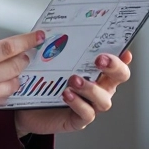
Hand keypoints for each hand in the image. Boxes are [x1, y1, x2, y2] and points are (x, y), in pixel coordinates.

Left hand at [14, 50, 132, 136]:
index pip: (115, 62)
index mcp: (94, 70)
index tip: (124, 51)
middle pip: (119, 78)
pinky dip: (78, 103)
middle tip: (99, 60)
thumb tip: (45, 30)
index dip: (122, 57)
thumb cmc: (41, 81)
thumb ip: (51, 45)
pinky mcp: (78, 119)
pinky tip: (66, 94)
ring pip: (104, 99)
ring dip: (91, 88)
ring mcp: (90, 104)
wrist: (25, 109)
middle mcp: (98, 87)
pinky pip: (87, 113)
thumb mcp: (47, 61)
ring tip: (74, 80)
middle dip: (113, 67)